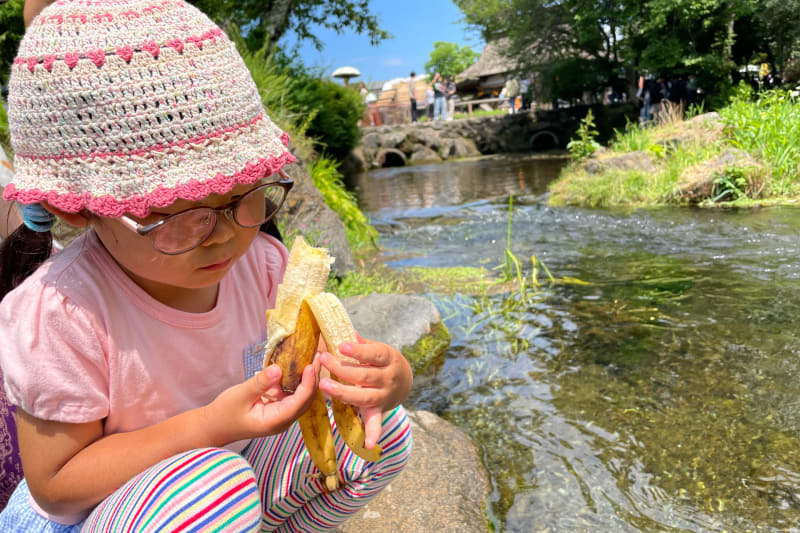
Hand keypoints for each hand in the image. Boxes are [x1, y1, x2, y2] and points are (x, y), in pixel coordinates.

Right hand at [202, 362, 317, 445]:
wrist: (215, 426)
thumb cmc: (225, 413)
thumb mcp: (240, 395)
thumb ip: (259, 383)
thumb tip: (277, 368)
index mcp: (276, 421)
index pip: (300, 402)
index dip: (308, 383)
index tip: (312, 364)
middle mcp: (284, 419)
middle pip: (306, 398)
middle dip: (314, 377)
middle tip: (319, 355)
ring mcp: (282, 413)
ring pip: (302, 395)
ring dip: (309, 377)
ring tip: (315, 356)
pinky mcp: (279, 406)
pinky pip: (293, 392)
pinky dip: (298, 379)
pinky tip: (301, 363)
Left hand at [318, 334, 412, 447]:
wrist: (405, 381)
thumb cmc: (383, 361)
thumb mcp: (378, 348)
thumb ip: (362, 344)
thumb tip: (347, 332)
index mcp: (388, 359)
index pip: (373, 354)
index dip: (358, 351)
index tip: (341, 346)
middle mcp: (388, 379)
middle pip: (364, 376)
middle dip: (342, 369)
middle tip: (323, 359)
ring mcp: (384, 396)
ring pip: (363, 396)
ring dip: (343, 393)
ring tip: (323, 385)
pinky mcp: (379, 409)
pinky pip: (376, 422)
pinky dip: (373, 433)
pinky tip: (369, 444)